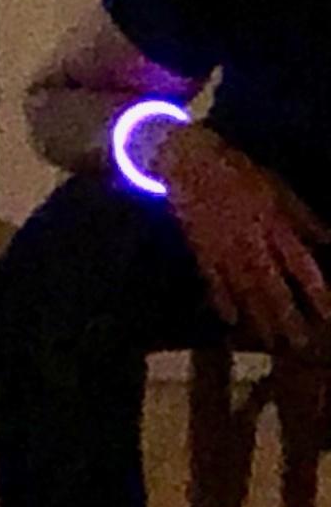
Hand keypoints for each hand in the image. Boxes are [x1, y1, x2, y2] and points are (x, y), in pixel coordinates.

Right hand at [159, 125, 330, 351]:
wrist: (189, 162)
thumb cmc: (240, 172)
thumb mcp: (279, 189)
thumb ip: (303, 217)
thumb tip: (329, 239)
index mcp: (273, 225)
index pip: (300, 266)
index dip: (316, 291)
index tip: (328, 314)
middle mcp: (250, 243)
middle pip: (272, 287)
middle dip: (287, 316)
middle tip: (301, 344)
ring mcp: (223, 249)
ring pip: (243, 289)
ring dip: (258, 317)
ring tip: (271, 341)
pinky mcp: (200, 250)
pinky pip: (212, 280)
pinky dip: (221, 300)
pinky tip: (230, 320)